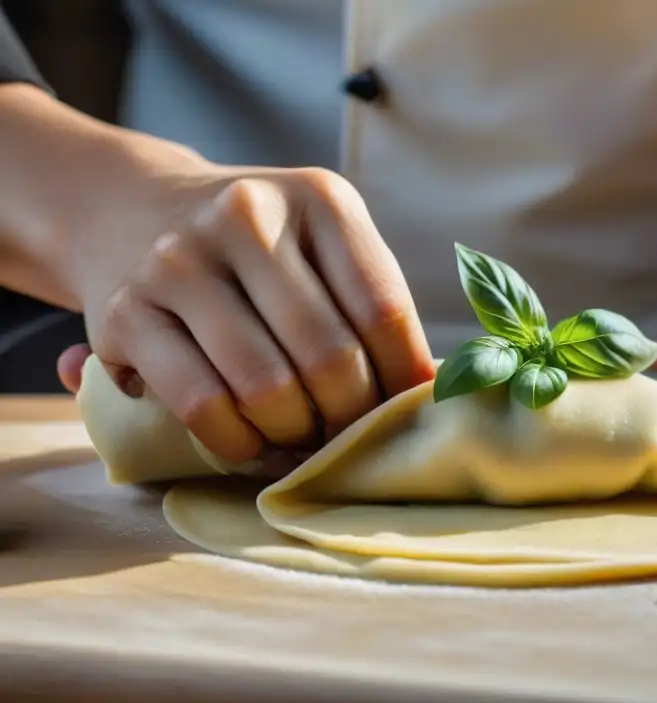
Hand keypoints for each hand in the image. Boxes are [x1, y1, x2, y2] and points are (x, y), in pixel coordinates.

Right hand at [65, 163, 434, 463]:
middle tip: (350, 437)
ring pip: (268, 390)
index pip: (383, 312)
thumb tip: (424, 395)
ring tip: (305, 439)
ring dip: (296, 435)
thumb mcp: (324, 243)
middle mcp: (247, 216)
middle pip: (330, 358)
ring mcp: (180, 262)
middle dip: (349, 418)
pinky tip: (254, 443)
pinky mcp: (127, 312)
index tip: (408, 415)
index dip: (404, 380)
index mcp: (320, 199)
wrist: (132, 209)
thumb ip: (372, 303)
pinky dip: (240, 444)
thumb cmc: (259, 248)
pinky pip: (203, 407)